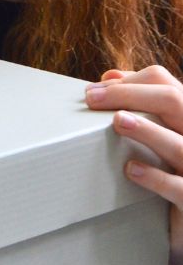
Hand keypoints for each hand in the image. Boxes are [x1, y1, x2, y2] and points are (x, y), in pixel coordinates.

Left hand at [86, 66, 182, 248]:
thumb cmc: (173, 169)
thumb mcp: (162, 132)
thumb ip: (143, 104)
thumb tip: (110, 76)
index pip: (165, 82)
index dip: (130, 80)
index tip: (96, 88)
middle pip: (172, 100)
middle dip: (129, 94)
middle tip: (91, 98)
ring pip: (180, 144)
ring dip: (147, 130)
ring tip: (118, 121)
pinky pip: (179, 188)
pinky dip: (155, 177)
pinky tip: (131, 169)